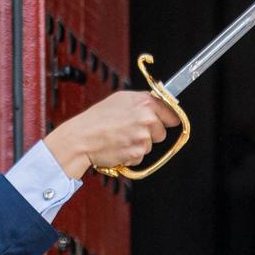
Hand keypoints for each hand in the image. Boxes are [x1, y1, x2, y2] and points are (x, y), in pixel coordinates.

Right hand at [42, 89, 174, 177]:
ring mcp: (144, 136)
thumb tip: (160, 105)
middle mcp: (148, 118)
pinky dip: (132, 153)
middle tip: (130, 129)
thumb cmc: (98, 118)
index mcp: (145, 102)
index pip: (172, 113)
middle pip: (162, 131)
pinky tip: (119, 146)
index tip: (164, 121)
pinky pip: (141, 155)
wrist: (82, 137)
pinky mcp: (138, 152)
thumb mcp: (121, 99)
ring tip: (122, 136)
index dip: (167, 119)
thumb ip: (143, 102)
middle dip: (150, 133)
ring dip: (139, 144)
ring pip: (151, 144)